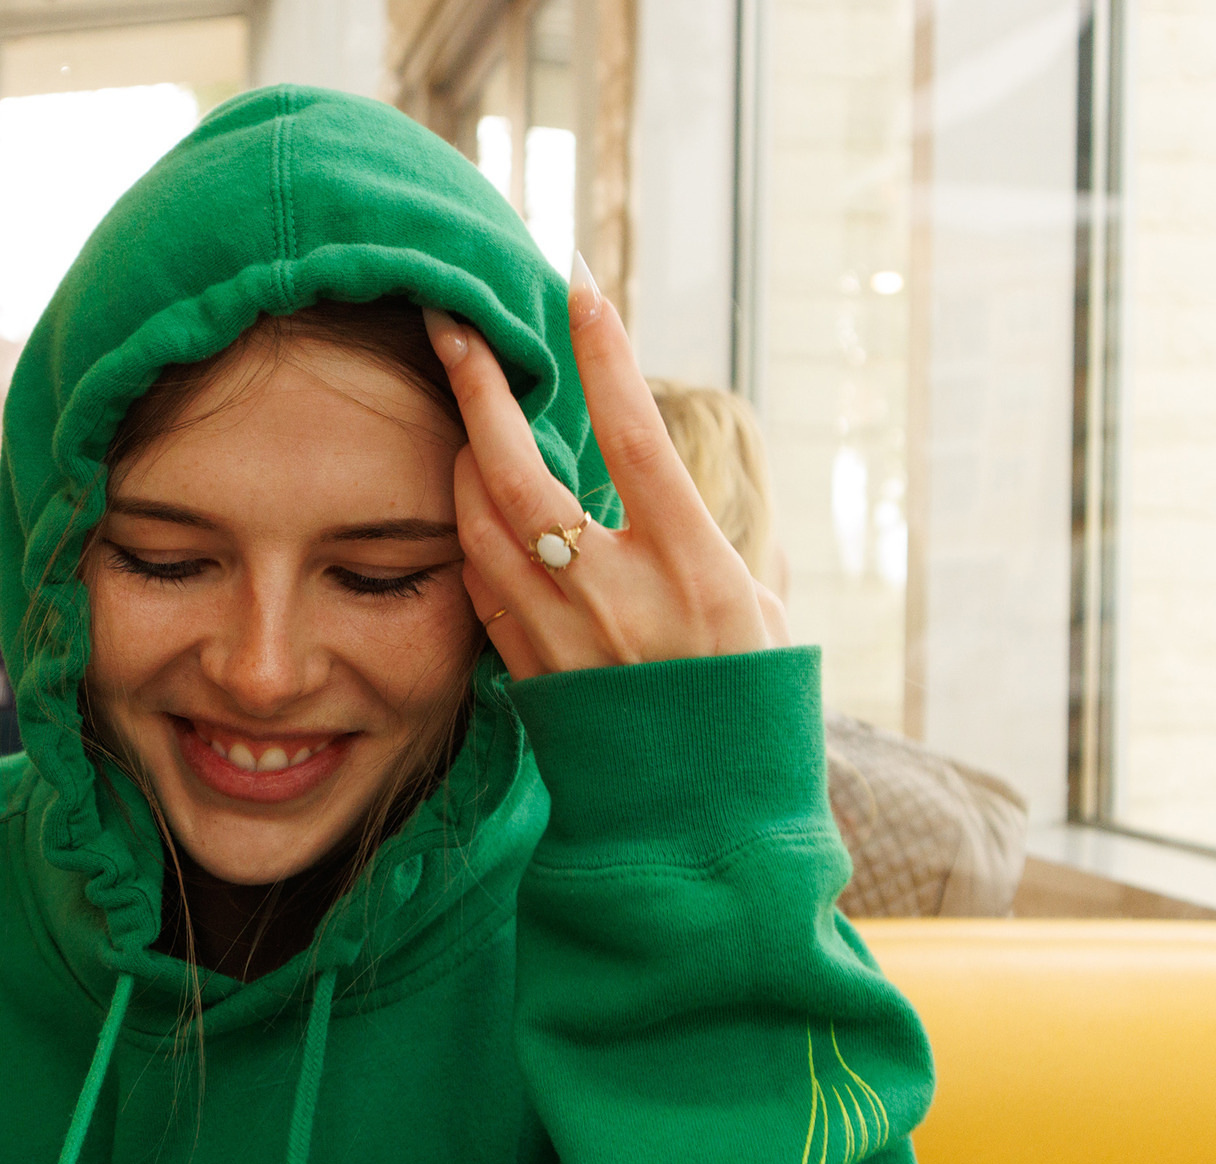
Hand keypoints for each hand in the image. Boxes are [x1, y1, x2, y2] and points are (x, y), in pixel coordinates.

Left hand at [426, 257, 789, 681]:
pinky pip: (477, 580)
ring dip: (458, 456)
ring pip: (477, 522)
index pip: (634, 438)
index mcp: (692, 567)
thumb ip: (729, 537)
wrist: (699, 824)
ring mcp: (559, 633)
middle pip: (518, 472)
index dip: (604, 358)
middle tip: (451, 324)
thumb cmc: (746, 710)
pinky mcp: (525, 666)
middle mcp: (615, 594)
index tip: (576, 287)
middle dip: (477, 389)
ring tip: (456, 406)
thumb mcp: (764, 614)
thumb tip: (694, 478)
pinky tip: (466, 500)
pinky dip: (468, 530)